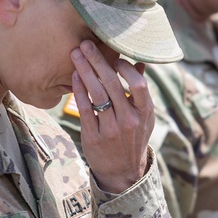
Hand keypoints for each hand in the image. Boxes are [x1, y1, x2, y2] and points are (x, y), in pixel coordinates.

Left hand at [71, 40, 153, 193]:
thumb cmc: (133, 139)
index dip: (126, 69)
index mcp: (144, 113)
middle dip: (98, 61)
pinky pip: (85, 109)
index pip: (139, 86)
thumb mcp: (144, 117)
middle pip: (113, 85)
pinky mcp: (94, 136)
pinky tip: (74, 77)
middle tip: (85, 44)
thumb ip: (141, 91)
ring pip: (97, 94)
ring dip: (85, 71)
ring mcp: (111, 130)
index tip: (114, 57)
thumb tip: (140, 63)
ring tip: (75, 55)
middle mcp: (129, 121)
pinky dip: (78, 90)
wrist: (122, 172)